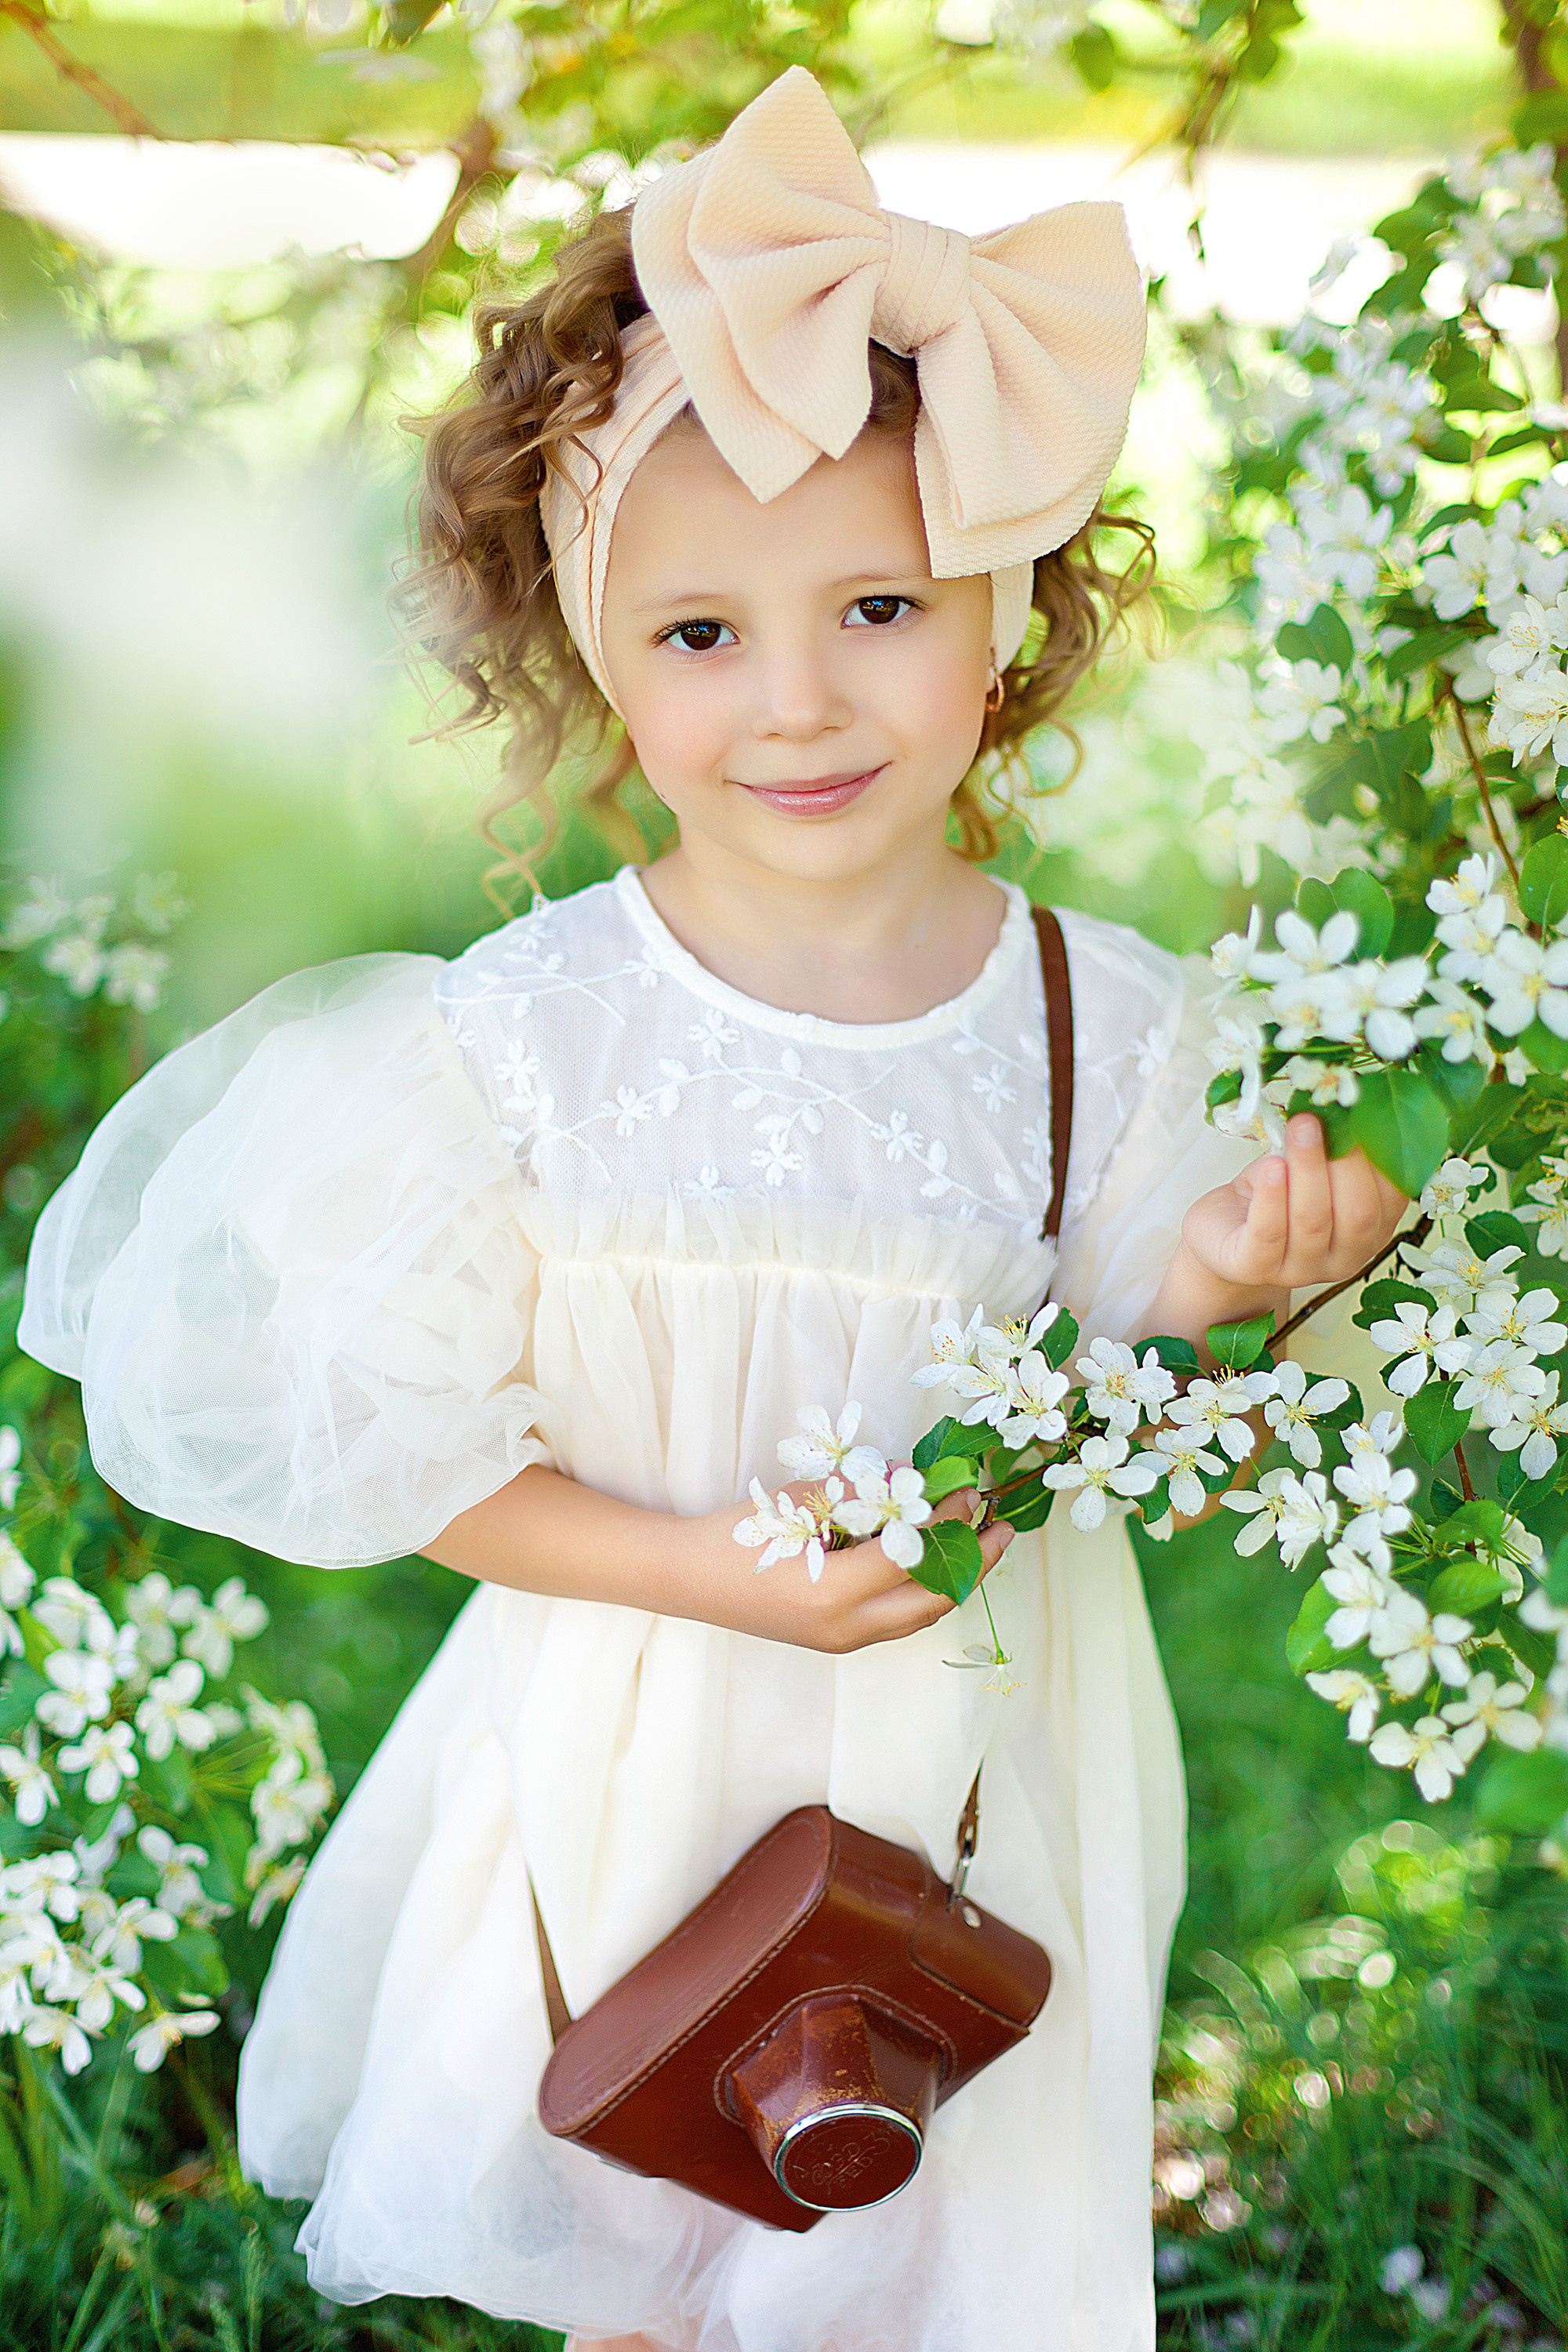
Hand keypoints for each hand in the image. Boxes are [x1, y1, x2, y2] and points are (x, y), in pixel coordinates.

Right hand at [694, 1484, 1014, 1655]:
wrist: (689, 1580)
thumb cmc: (739, 1534)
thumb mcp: (802, 1502)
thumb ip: (861, 1495)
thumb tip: (917, 1482)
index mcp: (834, 1592)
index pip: (912, 1555)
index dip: (947, 1521)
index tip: (969, 1490)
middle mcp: (845, 1628)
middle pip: (933, 1600)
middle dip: (975, 1564)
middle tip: (1002, 1528)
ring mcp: (842, 1641)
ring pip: (919, 1616)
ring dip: (954, 1580)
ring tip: (980, 1545)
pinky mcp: (837, 1641)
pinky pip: (897, 1619)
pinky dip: (922, 1590)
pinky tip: (932, 1560)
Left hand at [1180, 1113, 1407, 1294]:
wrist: (1222, 1231)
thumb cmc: (1277, 1192)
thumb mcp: (1311, 1165)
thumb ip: (1333, 1144)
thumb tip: (1344, 1096)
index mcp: (1370, 1229)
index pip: (1393, 1198)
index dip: (1386, 1156)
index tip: (1368, 1113)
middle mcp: (1344, 1256)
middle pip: (1359, 1214)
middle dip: (1346, 1162)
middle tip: (1328, 1119)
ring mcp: (1300, 1269)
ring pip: (1313, 1221)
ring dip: (1308, 1169)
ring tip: (1300, 1127)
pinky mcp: (1253, 1268)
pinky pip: (1268, 1236)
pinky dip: (1272, 1199)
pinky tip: (1272, 1167)